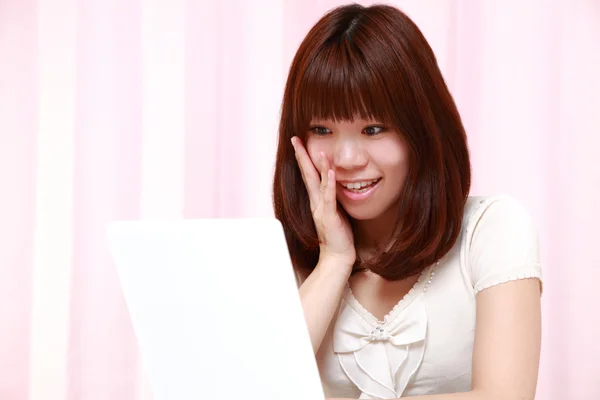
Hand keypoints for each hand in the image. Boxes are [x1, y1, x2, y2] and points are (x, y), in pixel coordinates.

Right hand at [291, 136, 355, 267]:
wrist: (337, 256)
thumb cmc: (338, 234)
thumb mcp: (333, 211)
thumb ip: (331, 197)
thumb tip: (333, 182)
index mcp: (316, 200)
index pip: (308, 175)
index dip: (303, 158)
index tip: (298, 143)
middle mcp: (316, 202)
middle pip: (307, 175)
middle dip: (302, 156)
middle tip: (296, 139)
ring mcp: (322, 209)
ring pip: (319, 183)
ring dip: (319, 166)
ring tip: (318, 150)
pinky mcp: (330, 216)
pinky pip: (330, 197)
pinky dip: (330, 183)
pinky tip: (332, 171)